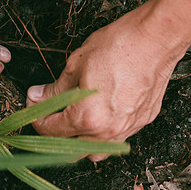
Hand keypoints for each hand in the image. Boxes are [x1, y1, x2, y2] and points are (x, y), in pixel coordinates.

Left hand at [26, 8, 187, 161]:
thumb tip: (38, 96)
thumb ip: (55, 89)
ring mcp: (127, 129)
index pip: (51, 132)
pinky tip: (96, 117)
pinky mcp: (141, 122)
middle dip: (54, 136)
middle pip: (71, 149)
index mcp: (87, 118)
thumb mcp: (75, 65)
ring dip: (79, 141)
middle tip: (48, 118)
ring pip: (95, 151)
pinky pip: (115, 139)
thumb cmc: (120, 47)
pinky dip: (101, 134)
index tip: (33, 111)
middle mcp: (107, 131)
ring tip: (71, 122)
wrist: (157, 38)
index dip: (37, 121)